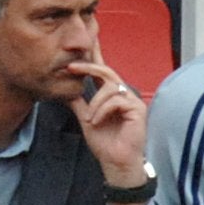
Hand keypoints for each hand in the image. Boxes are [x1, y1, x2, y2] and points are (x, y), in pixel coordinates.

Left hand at [66, 40, 148, 191]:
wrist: (116, 163)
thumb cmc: (105, 144)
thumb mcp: (86, 119)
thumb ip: (79, 103)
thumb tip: (66, 89)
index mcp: (111, 95)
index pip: (103, 71)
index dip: (95, 56)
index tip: (86, 42)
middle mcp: (123, 94)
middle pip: (107, 71)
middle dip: (89, 66)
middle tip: (71, 67)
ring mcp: (131, 100)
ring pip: (110, 86)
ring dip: (95, 102)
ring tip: (90, 119)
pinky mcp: (137, 109)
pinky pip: (116, 100)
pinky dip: (103, 110)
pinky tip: (97, 122)